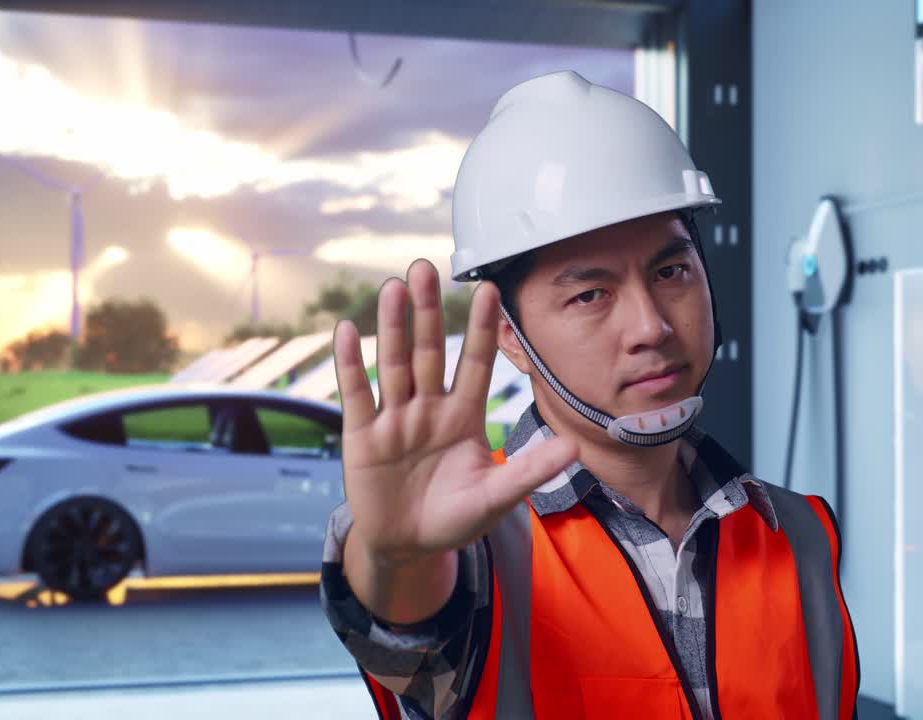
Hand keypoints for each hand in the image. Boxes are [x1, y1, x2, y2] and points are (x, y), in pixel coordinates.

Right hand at [332, 260, 576, 566]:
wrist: (408, 548)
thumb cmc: (455, 518)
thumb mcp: (496, 498)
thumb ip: (529, 471)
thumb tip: (575, 447)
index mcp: (463, 416)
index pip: (474, 364)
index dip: (480, 328)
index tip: (489, 290)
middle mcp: (429, 408)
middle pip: (428, 352)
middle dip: (428, 312)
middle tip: (427, 269)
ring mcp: (394, 419)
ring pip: (394, 364)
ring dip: (392, 326)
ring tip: (394, 287)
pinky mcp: (362, 437)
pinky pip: (356, 395)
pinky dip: (350, 364)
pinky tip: (348, 330)